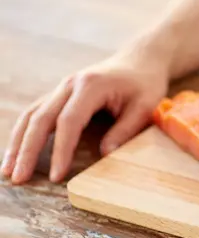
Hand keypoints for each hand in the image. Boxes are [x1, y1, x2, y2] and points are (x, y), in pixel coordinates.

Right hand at [1, 53, 168, 183]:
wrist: (140, 59)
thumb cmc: (145, 83)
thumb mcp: (145, 105)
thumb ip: (126, 129)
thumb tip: (105, 154)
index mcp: (91, 86)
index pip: (69, 121)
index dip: (60, 150)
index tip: (56, 175)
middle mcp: (70, 84)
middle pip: (41, 118)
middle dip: (27, 150)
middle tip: (18, 178)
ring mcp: (62, 87)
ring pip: (31, 115)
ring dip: (17, 142)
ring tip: (7, 170)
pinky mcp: (60, 93)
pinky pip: (36, 112)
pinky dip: (24, 132)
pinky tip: (17, 151)